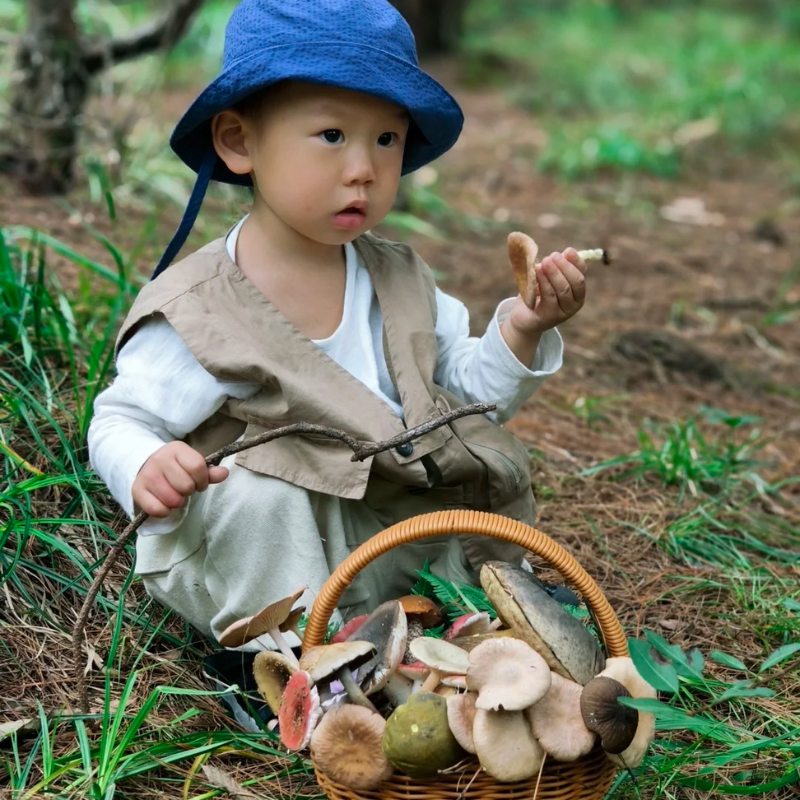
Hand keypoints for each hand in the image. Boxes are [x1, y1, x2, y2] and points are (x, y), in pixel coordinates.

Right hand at [132, 441, 228, 517]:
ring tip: (175, 494)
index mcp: (176, 449)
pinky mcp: (137, 490)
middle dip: (189, 491)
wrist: (146, 465)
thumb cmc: (176, 467)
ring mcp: (146, 474)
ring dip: (178, 502)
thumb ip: (209, 471)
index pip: (197, 467)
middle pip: (186, 485)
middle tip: (184, 488)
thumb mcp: (192, 464)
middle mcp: (159, 459)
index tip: (200, 483)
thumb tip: (225, 473)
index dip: (203, 480)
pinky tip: (165, 503)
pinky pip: (157, 509)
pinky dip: (165, 512)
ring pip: (172, 499)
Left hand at [501, 248, 586, 365]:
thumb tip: (563, 252)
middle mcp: (575, 303)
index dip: (576, 261)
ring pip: (563, 289)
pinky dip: (544, 282)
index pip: (582, 273)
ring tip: (544, 262)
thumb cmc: (537, 293)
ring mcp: (564, 312)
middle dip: (565, 266)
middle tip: (552, 256)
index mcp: (578, 291)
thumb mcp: (548, 277)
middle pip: (576, 281)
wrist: (524, 316)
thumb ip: (556, 267)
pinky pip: (550, 296)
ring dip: (554, 273)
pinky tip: (537, 272)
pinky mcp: (550, 316)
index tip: (567, 251)